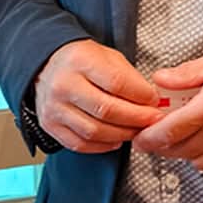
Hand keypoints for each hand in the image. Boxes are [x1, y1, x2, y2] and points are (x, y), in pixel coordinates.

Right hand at [32, 40, 163, 153]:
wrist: (47, 66)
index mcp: (80, 60)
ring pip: (95, 131)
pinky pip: (80, 144)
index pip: (117, 82)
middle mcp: (64, 85)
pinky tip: (116, 140)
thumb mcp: (108, 56)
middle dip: (136, 118)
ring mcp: (54, 108)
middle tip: (152, 120)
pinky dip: (103, 146)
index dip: (140, 95)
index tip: (154, 101)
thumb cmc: (81, 61)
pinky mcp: (50, 126)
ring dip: (122, 134)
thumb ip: (129, 77)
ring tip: (136, 130)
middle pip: (107, 110)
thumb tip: (150, 100)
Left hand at [133, 45, 202, 173]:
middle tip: (152, 137)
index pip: (168, 132)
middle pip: (177, 150)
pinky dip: (202, 158)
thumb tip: (161, 79)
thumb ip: (186, 73)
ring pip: (193, 161)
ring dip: (181, 151)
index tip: (140, 136)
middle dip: (160, 146)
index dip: (148, 137)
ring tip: (179, 136)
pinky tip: (201, 143)